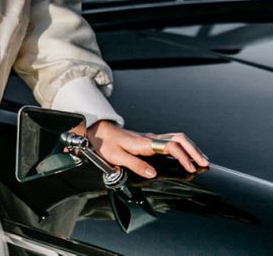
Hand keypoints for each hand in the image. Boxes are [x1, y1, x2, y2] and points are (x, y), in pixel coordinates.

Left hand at [87, 120, 208, 178]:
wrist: (100, 131)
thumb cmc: (107, 144)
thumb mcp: (117, 157)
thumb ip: (135, 164)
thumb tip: (153, 173)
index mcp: (144, 142)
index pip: (169, 145)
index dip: (182, 156)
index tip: (191, 168)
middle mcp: (151, 138)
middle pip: (178, 138)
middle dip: (193, 150)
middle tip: (205, 164)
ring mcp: (152, 138)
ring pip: (177, 138)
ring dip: (191, 148)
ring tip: (202, 161)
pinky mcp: (151, 141)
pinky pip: (172, 141)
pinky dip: (184, 148)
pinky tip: (188, 157)